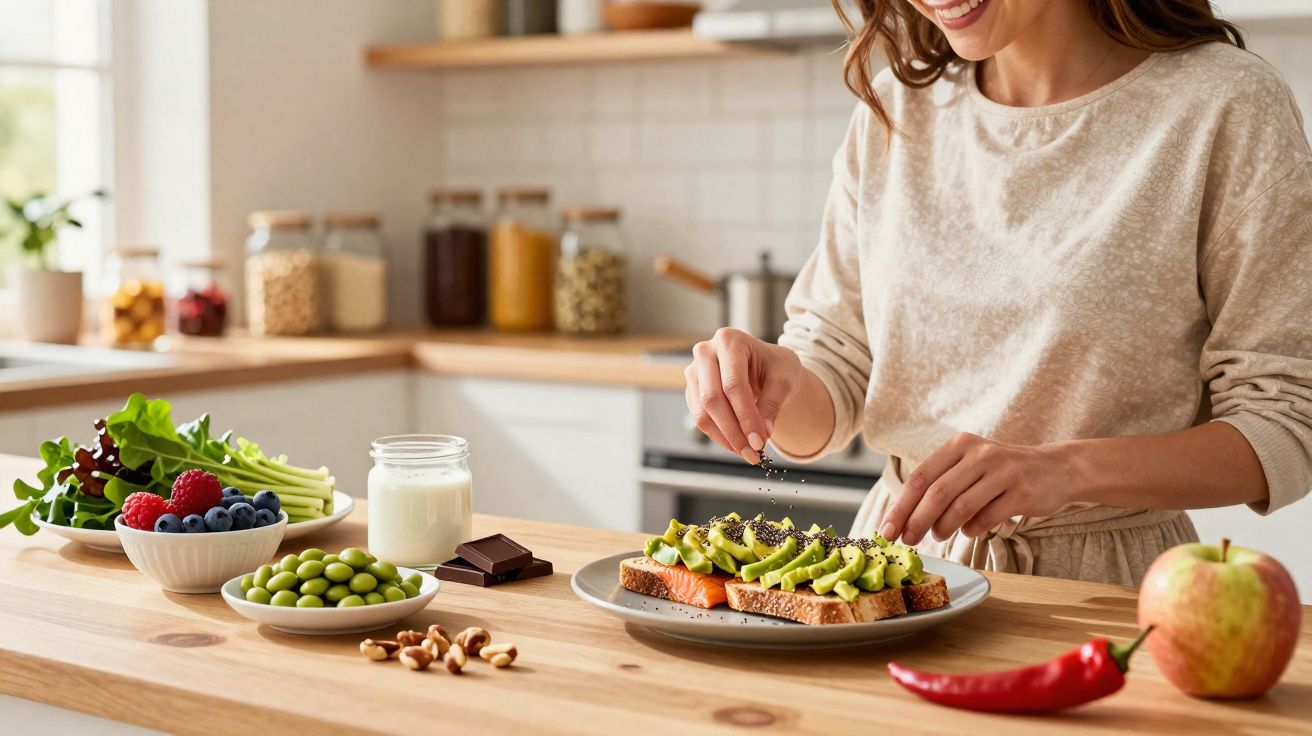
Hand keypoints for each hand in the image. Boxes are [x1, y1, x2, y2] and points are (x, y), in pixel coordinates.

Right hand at [685, 328, 803, 463]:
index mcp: (730, 341)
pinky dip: (718, 435)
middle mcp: (705, 352)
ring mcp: (694, 370)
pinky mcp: (692, 389)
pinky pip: (700, 417)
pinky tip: (737, 445)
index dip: (746, 416)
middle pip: (712, 398)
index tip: (760, 441)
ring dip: (724, 437)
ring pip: (702, 412)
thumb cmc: (775, 366)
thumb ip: (772, 404)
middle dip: (733, 431)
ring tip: (747, 453)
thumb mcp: (784, 379)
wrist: (765, 364)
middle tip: (752, 453)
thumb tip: (762, 434)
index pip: (733, 384)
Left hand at [878, 433, 1076, 544]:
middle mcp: (980, 454)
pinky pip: (988, 517)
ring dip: (943, 527)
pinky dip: (972, 529)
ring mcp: (1003, 471)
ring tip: (938, 536)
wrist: (1056, 468)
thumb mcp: (970, 465)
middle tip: (905, 541)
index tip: (885, 531)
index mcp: (960, 445)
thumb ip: (941, 483)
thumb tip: (904, 518)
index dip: (900, 506)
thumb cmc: (1002, 472)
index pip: (920, 477)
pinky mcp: (1022, 492)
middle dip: (916, 521)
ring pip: (960, 506)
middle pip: (937, 492)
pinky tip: (968, 531)